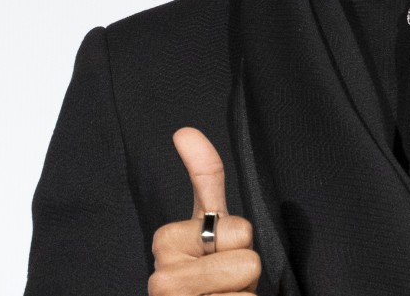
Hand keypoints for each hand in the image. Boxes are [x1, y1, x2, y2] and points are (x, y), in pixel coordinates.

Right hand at [148, 127, 261, 295]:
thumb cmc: (206, 271)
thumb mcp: (207, 222)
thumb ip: (204, 177)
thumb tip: (184, 130)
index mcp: (166, 241)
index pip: (240, 229)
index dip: (238, 242)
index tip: (215, 251)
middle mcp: (162, 277)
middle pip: (246, 256)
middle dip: (243, 269)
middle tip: (222, 279)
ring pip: (246, 284)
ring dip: (243, 293)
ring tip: (221, 295)